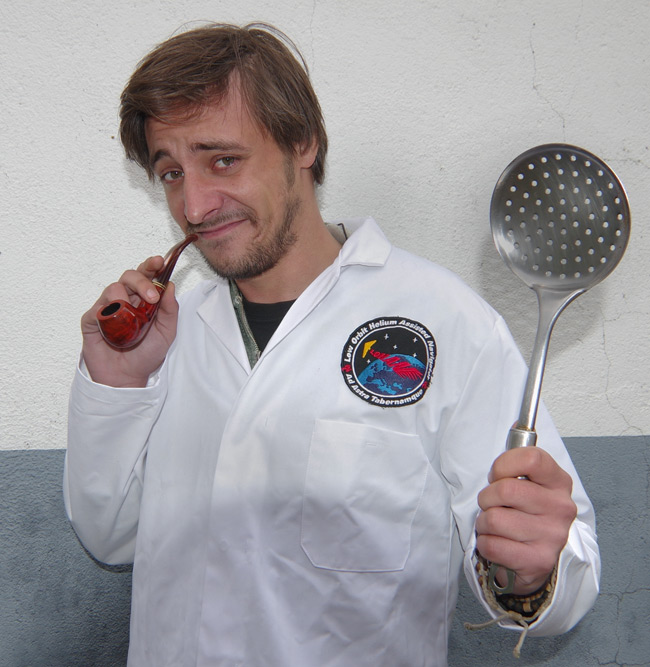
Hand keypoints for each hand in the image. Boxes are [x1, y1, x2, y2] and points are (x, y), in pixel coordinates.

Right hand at [80, 255, 178, 386]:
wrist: (128, 378)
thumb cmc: (147, 354)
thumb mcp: (167, 333)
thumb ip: (170, 310)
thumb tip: (170, 286)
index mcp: (143, 299)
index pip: (146, 275)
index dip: (151, 265)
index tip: (159, 261)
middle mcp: (125, 299)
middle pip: (129, 275)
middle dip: (141, 281)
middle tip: (151, 297)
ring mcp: (107, 308)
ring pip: (113, 288)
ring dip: (125, 299)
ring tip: (132, 318)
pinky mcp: (92, 320)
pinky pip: (97, 309)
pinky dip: (106, 313)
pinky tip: (114, 324)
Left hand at [475, 447, 576, 594]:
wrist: (535, 561)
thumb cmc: (525, 515)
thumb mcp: (528, 483)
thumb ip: (520, 457)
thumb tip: (517, 422)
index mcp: (558, 482)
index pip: (530, 458)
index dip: (503, 465)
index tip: (498, 476)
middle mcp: (561, 508)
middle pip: (506, 489)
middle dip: (487, 497)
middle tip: (492, 505)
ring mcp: (552, 536)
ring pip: (494, 519)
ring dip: (484, 523)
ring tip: (496, 526)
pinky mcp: (538, 561)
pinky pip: (492, 544)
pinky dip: (486, 544)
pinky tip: (498, 543)